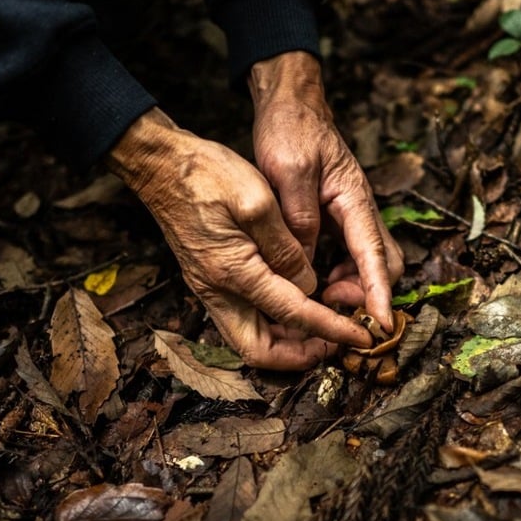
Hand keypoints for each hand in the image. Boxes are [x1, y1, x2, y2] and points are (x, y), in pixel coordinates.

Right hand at [108, 108, 372, 369]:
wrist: (159, 166)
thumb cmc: (206, 175)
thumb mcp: (257, 200)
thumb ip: (285, 248)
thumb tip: (308, 284)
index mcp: (233, 272)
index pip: (293, 315)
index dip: (332, 329)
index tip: (361, 336)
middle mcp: (217, 290)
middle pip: (260, 351)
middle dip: (300, 354)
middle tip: (335, 340)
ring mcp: (209, 288)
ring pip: (250, 337)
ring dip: (285, 340)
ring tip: (321, 324)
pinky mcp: (208, 279)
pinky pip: (241, 317)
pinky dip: (270, 321)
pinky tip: (292, 301)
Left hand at [248, 52, 402, 329]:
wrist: (292, 104)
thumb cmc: (292, 131)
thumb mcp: (289, 172)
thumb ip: (300, 219)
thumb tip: (306, 267)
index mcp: (355, 199)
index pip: (376, 255)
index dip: (379, 294)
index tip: (381, 326)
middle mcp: (360, 210)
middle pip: (383, 264)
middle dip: (366, 294)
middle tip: (329, 307)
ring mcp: (351, 215)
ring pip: (367, 262)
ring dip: (351, 286)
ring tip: (317, 298)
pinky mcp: (337, 217)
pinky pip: (348, 254)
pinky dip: (338, 273)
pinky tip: (311, 279)